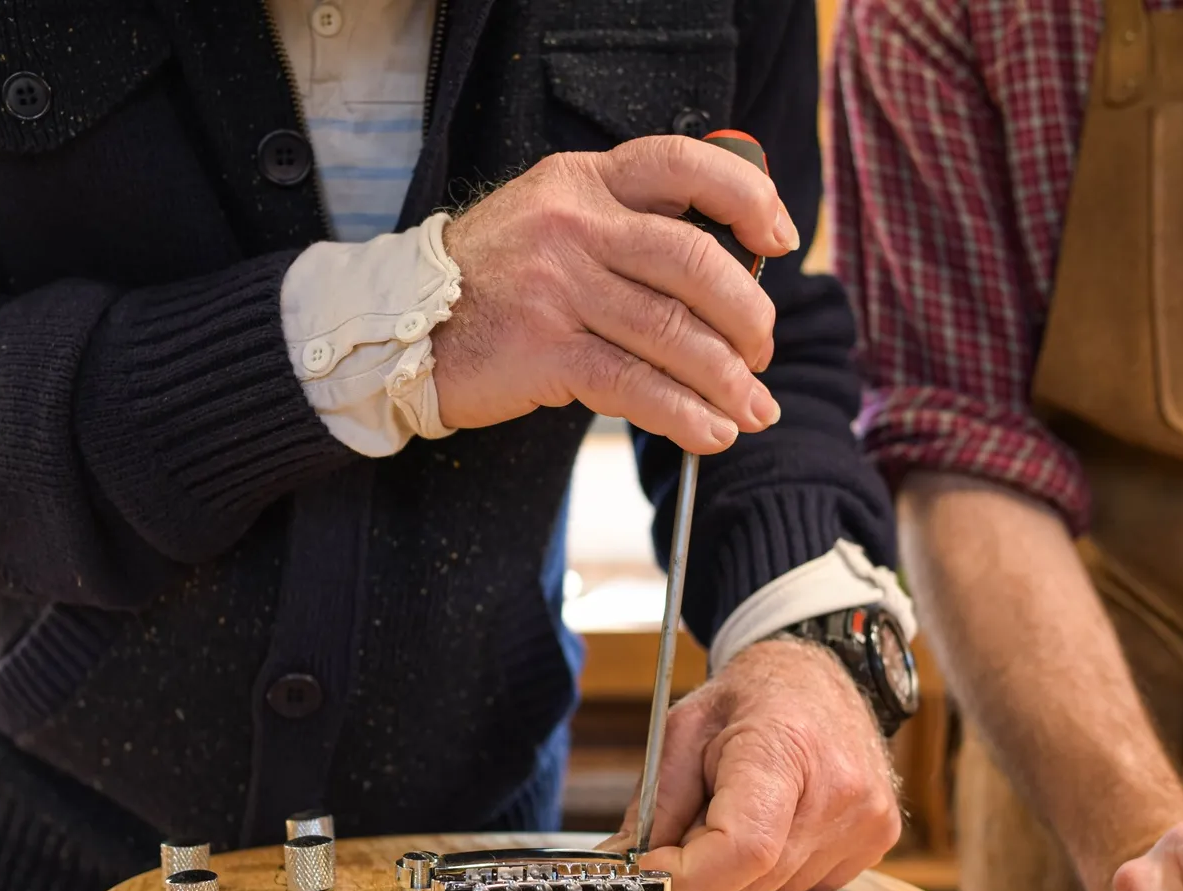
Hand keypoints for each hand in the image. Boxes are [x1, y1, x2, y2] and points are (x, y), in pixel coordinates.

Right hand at [433, 135, 796, 454]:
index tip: (780, 238)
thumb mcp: (553, 222)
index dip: (748, 197)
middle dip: (747, 315)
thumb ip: (626, 229)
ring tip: (752, 410)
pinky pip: (634, 384)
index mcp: (584, 181)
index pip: (685, 165)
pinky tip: (708, 432)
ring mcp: (556, 286)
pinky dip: (683, 415)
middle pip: (695, 261)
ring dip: (727, 379)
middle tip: (761, 353)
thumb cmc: (493, 282)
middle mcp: (573, 224)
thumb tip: (726, 274)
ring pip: (672, 331)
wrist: (402, 326)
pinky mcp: (543, 349)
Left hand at [599, 637, 900, 890]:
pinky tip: (779, 819)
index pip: (742, 849)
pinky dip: (777, 867)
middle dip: (707, 865)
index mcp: (784, 749)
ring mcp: (867, 818)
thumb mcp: (682, 731)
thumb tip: (623, 866)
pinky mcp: (880, 838)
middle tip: (699, 817)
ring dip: (742, 867)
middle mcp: (839, 789)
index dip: (686, 874)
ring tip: (744, 809)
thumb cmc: (748, 700)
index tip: (651, 867)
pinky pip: (807, 887)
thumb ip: (652, 805)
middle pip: (751, 879)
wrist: (816, 677)